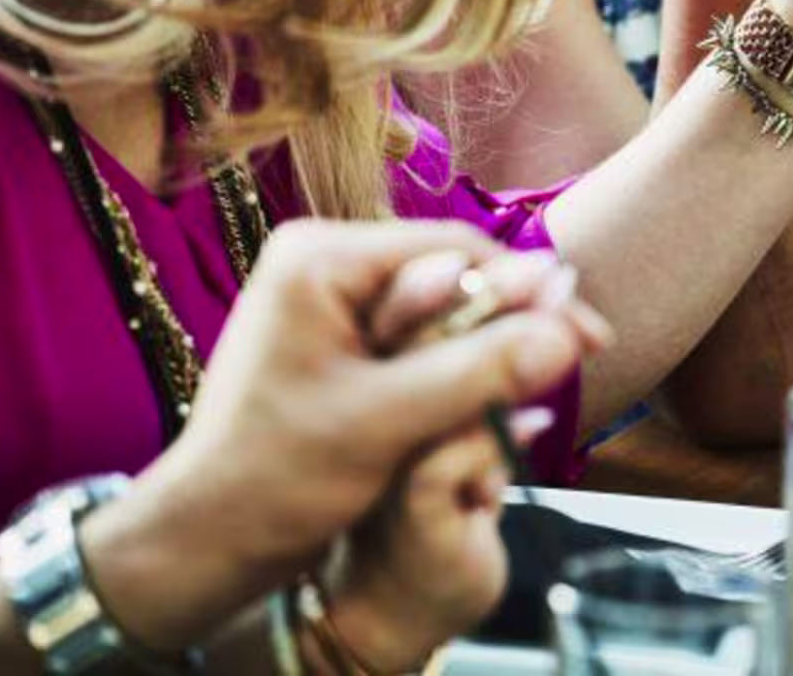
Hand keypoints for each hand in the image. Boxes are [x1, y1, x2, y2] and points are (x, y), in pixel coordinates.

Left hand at [82, 223, 608, 652]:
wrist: (205, 542)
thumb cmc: (274, 479)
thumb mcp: (386, 421)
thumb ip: (477, 372)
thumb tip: (567, 332)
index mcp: (321, 258)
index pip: (454, 251)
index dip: (529, 290)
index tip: (587, 333)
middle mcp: (326, 265)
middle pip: (452, 278)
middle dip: (515, 320)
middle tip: (584, 353)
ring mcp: (332, 305)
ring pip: (443, 313)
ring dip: (492, 348)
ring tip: (549, 382)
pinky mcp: (342, 345)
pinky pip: (421, 342)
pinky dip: (462, 371)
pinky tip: (504, 398)